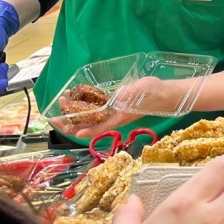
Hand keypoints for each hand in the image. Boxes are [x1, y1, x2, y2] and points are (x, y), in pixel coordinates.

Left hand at [69, 77, 183, 137]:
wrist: (165, 93)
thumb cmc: (153, 94)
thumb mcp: (138, 93)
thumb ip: (124, 97)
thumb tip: (111, 100)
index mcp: (119, 118)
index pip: (98, 128)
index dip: (82, 130)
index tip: (68, 128)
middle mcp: (114, 117)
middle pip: (89, 124)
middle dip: (71, 119)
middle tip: (58, 109)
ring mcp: (114, 111)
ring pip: (90, 115)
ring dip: (75, 109)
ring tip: (65, 97)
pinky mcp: (115, 104)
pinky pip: (96, 106)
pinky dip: (85, 102)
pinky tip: (79, 94)